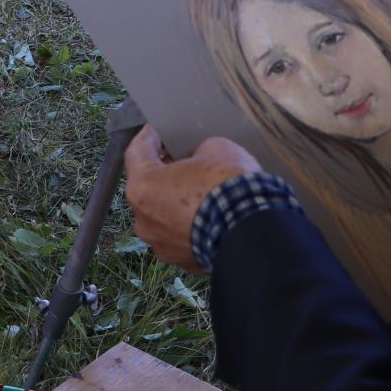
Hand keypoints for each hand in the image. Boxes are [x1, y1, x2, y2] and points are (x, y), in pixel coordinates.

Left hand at [123, 125, 261, 273]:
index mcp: (143, 187)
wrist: (253, 232)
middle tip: (182, 158)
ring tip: (199, 189)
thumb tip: (197, 161)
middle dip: (163, 171)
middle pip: (148, 187)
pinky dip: (191, 224)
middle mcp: (144, 219)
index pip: (137, 152)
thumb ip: (196, 151)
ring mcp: (161, 244)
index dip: (149, 136)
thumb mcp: (214, 147)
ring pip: (163, 215)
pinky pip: (181, 235)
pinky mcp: (182, 260)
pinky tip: (209, 214)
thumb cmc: (227, 185)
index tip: (158, 129)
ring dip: (175, 201)